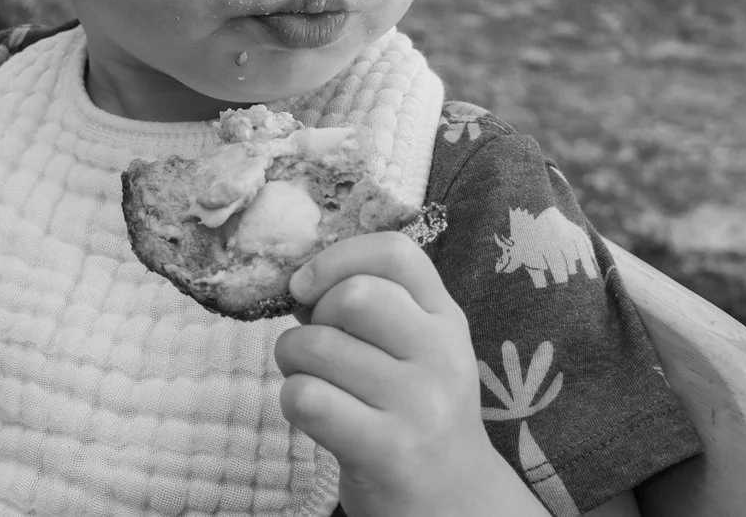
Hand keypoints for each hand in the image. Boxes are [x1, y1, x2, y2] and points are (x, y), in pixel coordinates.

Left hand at [275, 231, 520, 516]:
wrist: (454, 502)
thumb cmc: (413, 411)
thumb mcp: (415, 349)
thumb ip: (370, 304)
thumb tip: (296, 280)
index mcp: (447, 319)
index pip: (396, 253)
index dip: (338, 257)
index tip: (308, 285)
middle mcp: (442, 357)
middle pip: (353, 296)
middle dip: (311, 318)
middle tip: (317, 348)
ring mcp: (419, 405)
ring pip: (317, 346)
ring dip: (292, 360)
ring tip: (314, 381)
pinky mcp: (388, 451)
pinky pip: (307, 398)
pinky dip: (292, 399)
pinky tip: (314, 414)